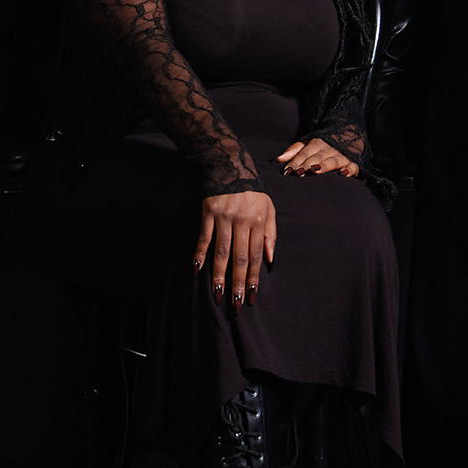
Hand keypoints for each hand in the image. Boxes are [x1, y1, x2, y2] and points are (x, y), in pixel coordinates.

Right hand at [195, 188, 276, 306]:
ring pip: (222, 252)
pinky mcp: (208, 212)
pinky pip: (204, 237)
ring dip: (219, 275)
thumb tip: (270, 260)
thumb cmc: (252, 190)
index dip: (254, 279)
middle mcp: (242, 221)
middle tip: (236, 304)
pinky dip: (200, 254)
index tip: (251, 297)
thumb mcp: (269, 208)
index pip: (256, 256)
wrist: (230, 163)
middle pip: (240, 258)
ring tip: (218, 295)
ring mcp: (224, 217)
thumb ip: (270, 234)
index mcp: (258, 222)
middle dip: (238, 283)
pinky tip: (197, 270)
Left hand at [277, 137, 360, 178]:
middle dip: (308, 164)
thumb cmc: (323, 146)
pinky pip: (353, 166)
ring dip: (325, 165)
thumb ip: (294, 151)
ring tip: (316, 170)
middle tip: (299, 172)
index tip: (288, 171)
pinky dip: (350, 170)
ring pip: (333, 160)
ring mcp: (342, 156)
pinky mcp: (353, 162)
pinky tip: (344, 174)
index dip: (296, 161)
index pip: (305, 153)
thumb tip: (278, 159)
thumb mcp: (308, 145)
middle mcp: (329, 149)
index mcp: (317, 143)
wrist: (349, 135)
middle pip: (317, 157)